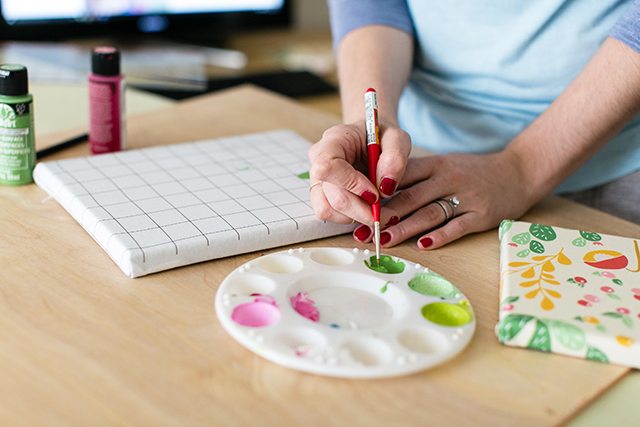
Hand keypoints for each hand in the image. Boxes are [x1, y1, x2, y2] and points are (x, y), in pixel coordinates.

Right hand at [308, 121, 410, 223]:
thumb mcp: (397, 138)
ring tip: (374, 209)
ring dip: (354, 216)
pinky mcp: (320, 194)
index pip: (328, 166)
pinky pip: (327, 214)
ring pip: (327, 210)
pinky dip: (348, 217)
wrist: (369, 140)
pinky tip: (363, 208)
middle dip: (361, 210)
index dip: (352, 184)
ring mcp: (317, 179)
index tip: (375, 194)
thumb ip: (395, 158)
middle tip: (383, 212)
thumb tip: (385, 187)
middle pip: (332, 195)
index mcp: (334, 140)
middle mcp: (318, 160)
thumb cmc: (380, 137)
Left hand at [353, 150, 542, 248]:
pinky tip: (422, 245)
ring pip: (429, 213)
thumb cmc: (472, 173)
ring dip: (405, 227)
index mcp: (435, 164)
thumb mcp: (443, 166)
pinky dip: (439, 236)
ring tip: (384, 239)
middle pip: (410, 197)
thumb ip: (415, 177)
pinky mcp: (481, 214)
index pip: (400, 175)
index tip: (357, 205)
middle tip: (363, 229)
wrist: (518, 172)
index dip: (377, 192)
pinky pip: (457, 226)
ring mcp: (465, 196)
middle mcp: (447, 178)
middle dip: (384, 214)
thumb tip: (378, 194)